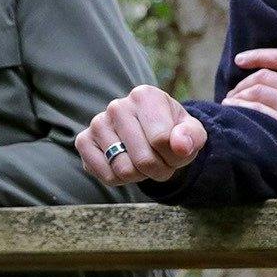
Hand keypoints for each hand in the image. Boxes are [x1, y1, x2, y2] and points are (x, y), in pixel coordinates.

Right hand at [77, 85, 207, 186]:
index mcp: (145, 96)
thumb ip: (192, 136)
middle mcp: (117, 106)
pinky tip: (125, 163)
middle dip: (159, 170)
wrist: (151, 135)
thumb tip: (180, 146)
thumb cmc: (172, 132)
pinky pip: (105, 175)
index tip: (177, 151)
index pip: (162, 140)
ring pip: (124, 170)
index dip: (176, 156)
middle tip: (161, 163)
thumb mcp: (192, 132)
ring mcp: (98, 123)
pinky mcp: (84, 141)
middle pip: (143, 160)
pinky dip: (120, 179)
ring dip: (140, 176)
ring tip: (143, 162)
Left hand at [225, 48, 276, 188]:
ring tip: (229, 103)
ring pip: (257, 94)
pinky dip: (242, 112)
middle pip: (264, 77)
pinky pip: (259, 114)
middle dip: (243, 82)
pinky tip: (234, 115)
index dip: (258, 55)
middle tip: (234, 91)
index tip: (241, 60)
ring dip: (238, 97)